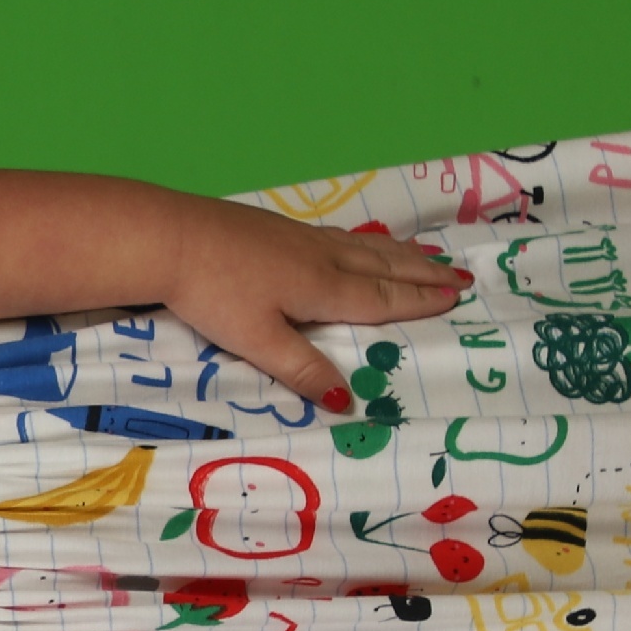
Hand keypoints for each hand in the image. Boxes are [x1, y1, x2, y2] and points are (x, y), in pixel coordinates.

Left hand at [162, 198, 467, 407]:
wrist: (169, 237)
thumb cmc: (213, 293)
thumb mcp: (257, 340)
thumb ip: (302, 369)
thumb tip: (345, 402)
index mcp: (323, 287)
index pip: (382, 298)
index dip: (419, 300)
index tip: (455, 297)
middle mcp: (321, 257)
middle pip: (383, 267)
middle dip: (422, 274)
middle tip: (461, 277)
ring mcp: (298, 237)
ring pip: (363, 247)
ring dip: (398, 254)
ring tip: (424, 255)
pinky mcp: (274, 227)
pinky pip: (338, 236)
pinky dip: (364, 242)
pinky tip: (356, 243)